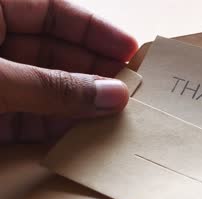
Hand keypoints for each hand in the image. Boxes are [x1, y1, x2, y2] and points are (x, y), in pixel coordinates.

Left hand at [0, 0, 137, 142]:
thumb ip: (53, 87)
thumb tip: (113, 94)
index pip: (51, 11)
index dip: (94, 30)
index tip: (129, 50)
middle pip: (51, 53)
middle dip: (90, 73)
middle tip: (126, 92)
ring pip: (41, 90)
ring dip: (76, 106)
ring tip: (112, 117)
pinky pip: (22, 119)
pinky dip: (50, 128)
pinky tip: (80, 135)